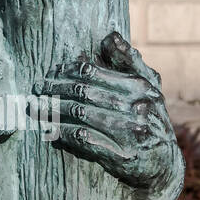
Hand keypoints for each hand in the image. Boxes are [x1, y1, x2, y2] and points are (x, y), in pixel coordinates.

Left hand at [40, 32, 183, 199]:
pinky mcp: (122, 156)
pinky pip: (84, 139)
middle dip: (54, 89)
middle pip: (83, 91)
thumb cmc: (150, 117)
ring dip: (53, 110)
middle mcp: (136, 107)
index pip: (92, 72)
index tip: (49, 73)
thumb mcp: (148, 86)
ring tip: (36, 109)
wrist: (163, 163)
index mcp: (140, 86)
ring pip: (80, 114)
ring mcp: (130, 132)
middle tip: (36, 90)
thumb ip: (128, 61)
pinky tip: (51, 130)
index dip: (65, 71)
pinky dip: (64, 132)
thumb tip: (109, 37)